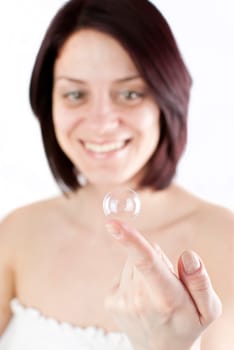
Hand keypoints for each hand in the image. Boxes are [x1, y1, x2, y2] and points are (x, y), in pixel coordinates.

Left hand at [104, 220, 221, 349]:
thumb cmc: (187, 325)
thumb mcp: (208, 309)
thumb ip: (200, 282)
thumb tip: (188, 256)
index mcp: (166, 298)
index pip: (147, 262)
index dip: (130, 240)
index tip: (113, 224)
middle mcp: (139, 300)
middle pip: (142, 255)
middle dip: (156, 259)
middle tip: (167, 284)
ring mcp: (122, 301)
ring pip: (131, 262)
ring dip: (143, 270)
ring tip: (155, 293)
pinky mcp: (111, 301)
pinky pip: (123, 273)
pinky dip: (133, 278)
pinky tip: (142, 297)